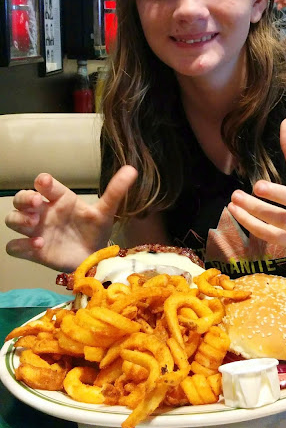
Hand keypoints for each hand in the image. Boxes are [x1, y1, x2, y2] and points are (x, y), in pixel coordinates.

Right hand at [5, 166, 137, 271]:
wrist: (95, 258)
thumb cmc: (96, 230)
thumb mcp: (106, 211)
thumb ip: (116, 191)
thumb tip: (132, 170)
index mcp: (60, 199)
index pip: (44, 184)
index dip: (41, 182)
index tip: (44, 183)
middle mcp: (45, 212)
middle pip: (21, 198)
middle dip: (24, 199)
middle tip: (36, 205)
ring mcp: (36, 231)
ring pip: (12, 219)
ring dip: (19, 220)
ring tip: (35, 225)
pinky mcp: (32, 251)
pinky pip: (14, 246)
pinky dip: (20, 245)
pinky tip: (38, 245)